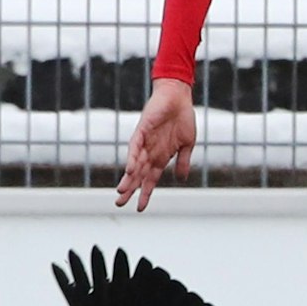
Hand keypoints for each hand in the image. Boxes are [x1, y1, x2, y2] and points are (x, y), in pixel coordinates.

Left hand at [116, 78, 197, 211]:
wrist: (179, 97)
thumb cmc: (183, 118)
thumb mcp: (187, 144)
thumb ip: (182, 161)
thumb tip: (181, 179)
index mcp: (161, 156)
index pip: (150, 179)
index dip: (145, 193)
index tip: (140, 208)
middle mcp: (150, 152)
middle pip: (137, 175)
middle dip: (130, 190)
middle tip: (119, 203)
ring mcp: (145, 142)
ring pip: (134, 164)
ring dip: (128, 178)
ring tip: (122, 191)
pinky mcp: (142, 131)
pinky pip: (135, 147)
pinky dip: (132, 158)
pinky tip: (129, 170)